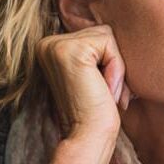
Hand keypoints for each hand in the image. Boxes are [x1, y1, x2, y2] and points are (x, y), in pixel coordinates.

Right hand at [36, 26, 130, 163]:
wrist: (88, 136)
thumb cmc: (97, 108)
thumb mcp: (94, 71)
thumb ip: (96, 50)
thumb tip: (115, 28)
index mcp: (50, 47)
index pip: (95, 35)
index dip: (108, 61)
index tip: (102, 90)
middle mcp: (48, 43)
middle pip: (102, 32)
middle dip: (114, 63)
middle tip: (106, 92)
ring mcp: (55, 45)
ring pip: (107, 36)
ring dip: (116, 67)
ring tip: (105, 91)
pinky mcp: (70, 51)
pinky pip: (109, 43)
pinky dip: (116, 68)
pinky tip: (105, 89)